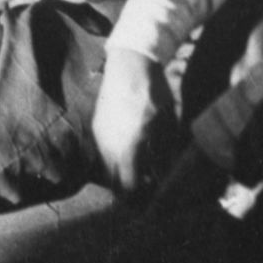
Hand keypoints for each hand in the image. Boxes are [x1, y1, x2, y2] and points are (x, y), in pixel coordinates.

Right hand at [91, 49, 168, 192]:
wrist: (130, 63)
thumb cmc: (153, 93)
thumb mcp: (166, 125)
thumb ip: (163, 155)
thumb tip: (163, 178)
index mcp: (127, 147)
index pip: (128, 186)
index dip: (140, 198)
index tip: (151, 199)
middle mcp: (108, 145)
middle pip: (114, 181)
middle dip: (129, 189)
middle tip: (147, 188)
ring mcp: (99, 136)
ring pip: (107, 168)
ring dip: (121, 174)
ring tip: (141, 170)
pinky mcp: (96, 126)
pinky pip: (103, 152)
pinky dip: (115, 159)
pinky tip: (130, 152)